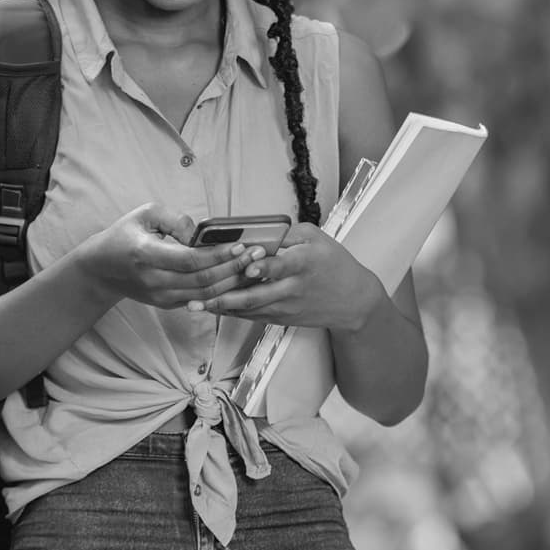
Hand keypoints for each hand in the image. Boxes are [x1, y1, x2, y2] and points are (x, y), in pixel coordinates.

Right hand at [80, 202, 263, 309]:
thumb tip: (200, 234)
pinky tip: (239, 280)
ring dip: (233, 283)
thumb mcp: (145, 214)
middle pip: (202, 281)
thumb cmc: (124, 235)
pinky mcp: (168, 304)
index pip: (189, 260)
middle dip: (233, 268)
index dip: (217, 255)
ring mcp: (161, 297)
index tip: (239, 246)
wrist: (102, 269)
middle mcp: (154, 281)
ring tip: (254, 268)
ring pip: (205, 296)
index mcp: (146, 255)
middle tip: (257, 255)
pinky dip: (222, 292)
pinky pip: (200, 301)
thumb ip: (175, 219)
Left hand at [187, 223, 382, 331]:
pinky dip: (231, 312)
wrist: (353, 301)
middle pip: (257, 294)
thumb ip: (286, 234)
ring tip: (196, 304)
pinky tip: (211, 308)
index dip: (263, 267)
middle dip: (226, 296)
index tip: (247, 267)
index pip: (281, 266)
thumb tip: (255, 232)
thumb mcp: (316, 238)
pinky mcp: (282, 317)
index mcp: (304, 262)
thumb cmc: (334, 263)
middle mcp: (293, 287)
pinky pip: (253, 315)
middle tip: (200, 294)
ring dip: (222, 307)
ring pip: (250, 308)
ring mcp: (286, 306)